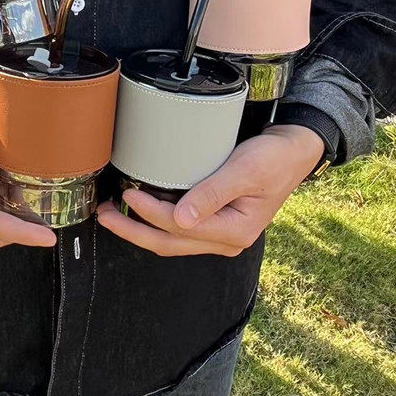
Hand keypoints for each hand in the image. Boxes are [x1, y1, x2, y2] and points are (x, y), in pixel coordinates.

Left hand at [98, 124, 323, 256]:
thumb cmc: (271, 158)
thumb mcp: (244, 171)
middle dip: (133, 231)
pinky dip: (156, 223)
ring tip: (112, 214)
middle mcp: (226, 240)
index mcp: (235, 231)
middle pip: (170, 243)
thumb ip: (212, 194)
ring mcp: (221, 234)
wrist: (292, 152)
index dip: (150, 214)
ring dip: (141, 230)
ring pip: (172, 240)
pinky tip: (139, 211)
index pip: (180, 228)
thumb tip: (180, 220)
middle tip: (103, 215)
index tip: (127, 194)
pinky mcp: (216, 223)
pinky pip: (180, 231)